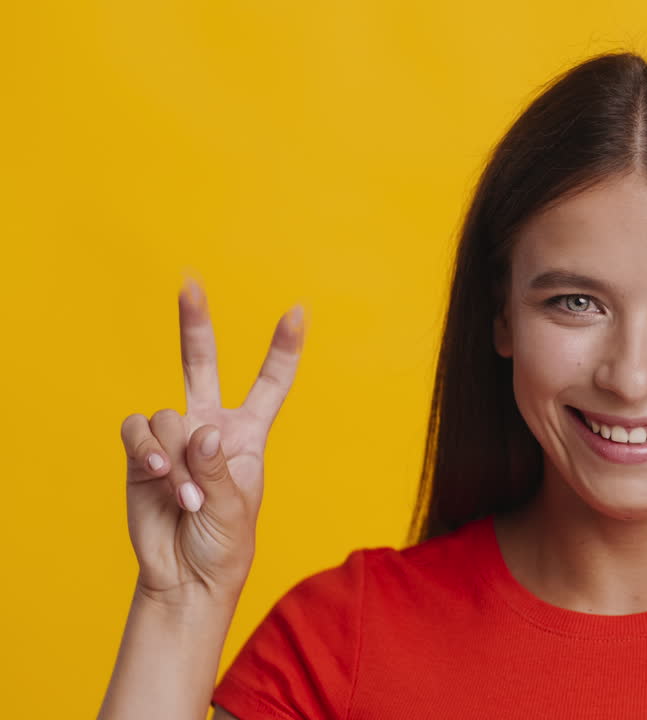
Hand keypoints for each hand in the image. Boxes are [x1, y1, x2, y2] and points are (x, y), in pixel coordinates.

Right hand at [120, 279, 304, 606]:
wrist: (185, 576)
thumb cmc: (223, 543)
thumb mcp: (234, 508)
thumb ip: (215, 470)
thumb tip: (199, 434)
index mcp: (248, 434)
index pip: (269, 384)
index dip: (283, 349)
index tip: (298, 310)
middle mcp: (210, 427)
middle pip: (201, 364)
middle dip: (194, 323)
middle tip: (189, 281)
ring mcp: (173, 438)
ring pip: (167, 414)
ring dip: (174, 456)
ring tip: (185, 495)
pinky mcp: (139, 454)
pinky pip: (137, 431)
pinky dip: (146, 451)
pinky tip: (156, 476)